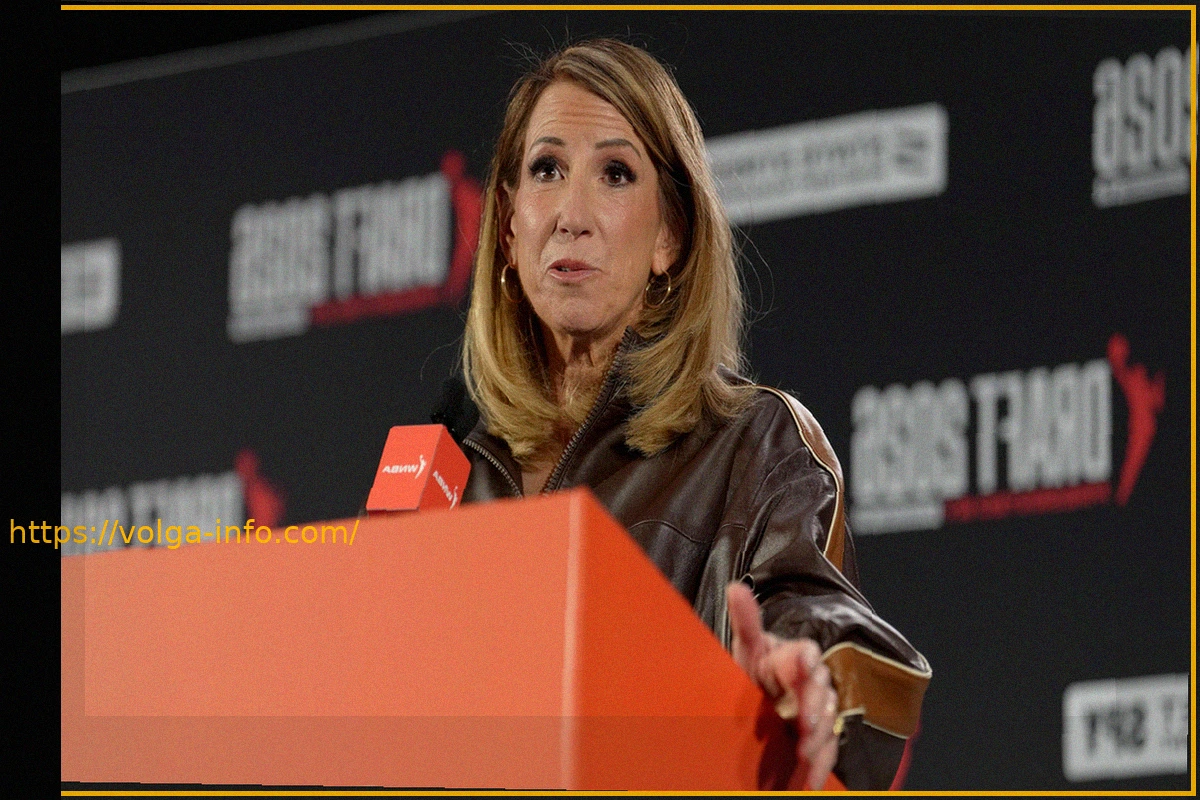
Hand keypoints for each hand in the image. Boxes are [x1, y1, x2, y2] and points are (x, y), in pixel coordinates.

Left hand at [726, 581, 838, 790]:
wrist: (760, 706)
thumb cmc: (754, 673)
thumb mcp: (747, 650)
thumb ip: (746, 622)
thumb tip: (736, 588)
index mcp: (791, 659)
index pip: (805, 654)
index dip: (804, 659)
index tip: (803, 664)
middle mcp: (809, 684)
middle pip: (822, 689)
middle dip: (815, 705)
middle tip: (803, 722)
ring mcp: (816, 713)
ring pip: (828, 720)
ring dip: (819, 736)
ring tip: (805, 750)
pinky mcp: (818, 739)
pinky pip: (827, 750)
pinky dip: (820, 765)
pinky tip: (811, 778)